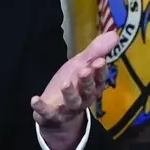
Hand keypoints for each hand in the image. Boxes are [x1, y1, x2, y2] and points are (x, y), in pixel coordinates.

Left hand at [31, 30, 116, 149]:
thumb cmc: (73, 83)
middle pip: (88, 91)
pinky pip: (47, 113)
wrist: (57, 110)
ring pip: (72, 102)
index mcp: (93, 86)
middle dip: (87, 81)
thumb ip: (96, 51)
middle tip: (84, 70)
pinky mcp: (52, 115)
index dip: (100, 71)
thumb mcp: (81, 64)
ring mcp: (68, 108)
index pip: (100, 79)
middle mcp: (83, 99)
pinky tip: (34, 99)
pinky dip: (41, 107)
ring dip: (70, 93)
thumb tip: (115, 34)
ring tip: (66, 83)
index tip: (100, 61)